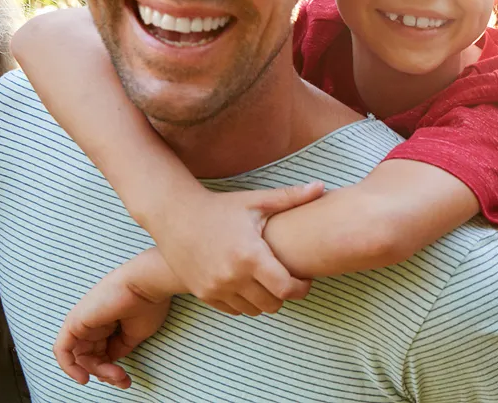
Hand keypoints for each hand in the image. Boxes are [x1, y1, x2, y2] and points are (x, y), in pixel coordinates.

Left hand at [52, 265, 173, 388]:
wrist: (147, 285)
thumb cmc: (147, 304)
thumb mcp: (135, 334)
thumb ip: (119, 348)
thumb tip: (110, 361)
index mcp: (106, 324)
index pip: (100, 353)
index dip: (110, 369)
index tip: (125, 378)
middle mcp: (92, 323)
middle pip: (90, 357)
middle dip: (105, 372)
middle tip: (122, 379)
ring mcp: (82, 323)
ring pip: (79, 357)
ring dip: (96, 371)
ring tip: (115, 375)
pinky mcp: (74, 323)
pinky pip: (62, 350)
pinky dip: (69, 366)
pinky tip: (83, 378)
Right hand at [148, 182, 325, 315]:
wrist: (175, 216)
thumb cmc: (219, 207)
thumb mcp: (255, 201)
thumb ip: (291, 197)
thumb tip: (322, 186)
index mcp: (250, 256)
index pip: (287, 289)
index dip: (302, 288)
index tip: (304, 279)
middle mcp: (233, 277)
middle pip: (274, 305)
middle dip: (285, 294)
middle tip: (287, 279)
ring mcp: (216, 288)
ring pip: (254, 310)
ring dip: (265, 300)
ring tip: (267, 282)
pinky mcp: (203, 295)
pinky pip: (234, 310)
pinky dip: (245, 302)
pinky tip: (247, 285)